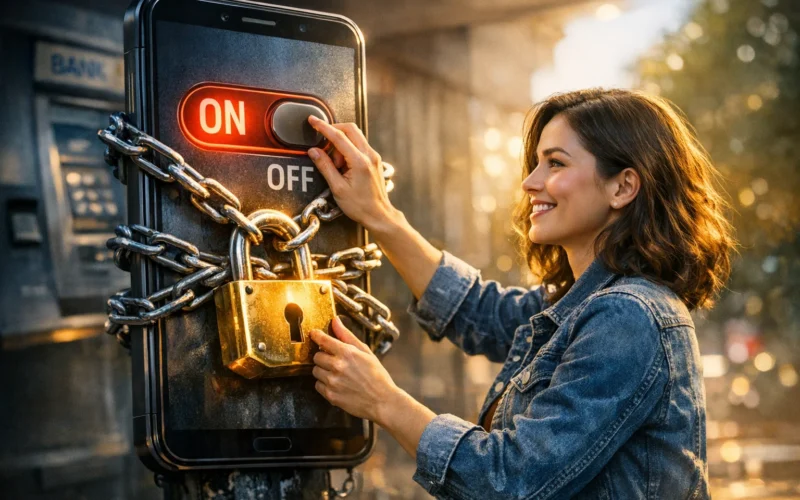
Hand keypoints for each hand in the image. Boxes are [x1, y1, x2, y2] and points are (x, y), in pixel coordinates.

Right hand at [307, 117, 396, 231]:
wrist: (379, 215)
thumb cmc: (360, 206)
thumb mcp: (337, 188)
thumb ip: (325, 166)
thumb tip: (314, 151)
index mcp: (359, 161)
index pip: (338, 136)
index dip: (323, 127)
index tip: (313, 121)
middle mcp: (369, 155)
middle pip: (350, 129)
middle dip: (334, 131)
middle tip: (323, 144)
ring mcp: (374, 157)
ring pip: (355, 136)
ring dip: (341, 143)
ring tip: (336, 165)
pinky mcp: (374, 160)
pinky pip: (359, 146)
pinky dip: (348, 149)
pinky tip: (343, 166)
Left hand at [309, 316, 399, 424]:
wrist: (382, 401)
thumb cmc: (377, 376)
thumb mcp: (366, 352)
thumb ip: (347, 336)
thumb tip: (335, 321)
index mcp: (347, 353)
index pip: (323, 340)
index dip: (316, 336)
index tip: (314, 334)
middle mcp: (338, 366)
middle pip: (317, 356)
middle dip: (323, 357)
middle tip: (334, 361)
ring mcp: (333, 382)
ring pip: (315, 371)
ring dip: (323, 371)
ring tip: (337, 374)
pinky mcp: (330, 395)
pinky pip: (318, 385)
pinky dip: (324, 384)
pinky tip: (337, 384)